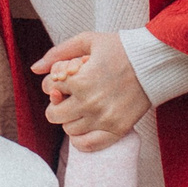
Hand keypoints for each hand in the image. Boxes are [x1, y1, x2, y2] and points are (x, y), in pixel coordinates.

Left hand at [34, 31, 149, 152]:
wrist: (153, 62)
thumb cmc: (120, 48)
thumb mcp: (87, 41)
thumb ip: (58, 53)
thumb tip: (34, 68)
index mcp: (80, 80)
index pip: (48, 88)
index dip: (53, 82)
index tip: (65, 79)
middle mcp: (89, 102)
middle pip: (53, 114)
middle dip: (57, 104)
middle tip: (68, 97)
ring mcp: (103, 118)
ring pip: (68, 130)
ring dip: (70, 119)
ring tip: (81, 108)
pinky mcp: (117, 129)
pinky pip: (87, 145)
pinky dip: (80, 140)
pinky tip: (84, 128)